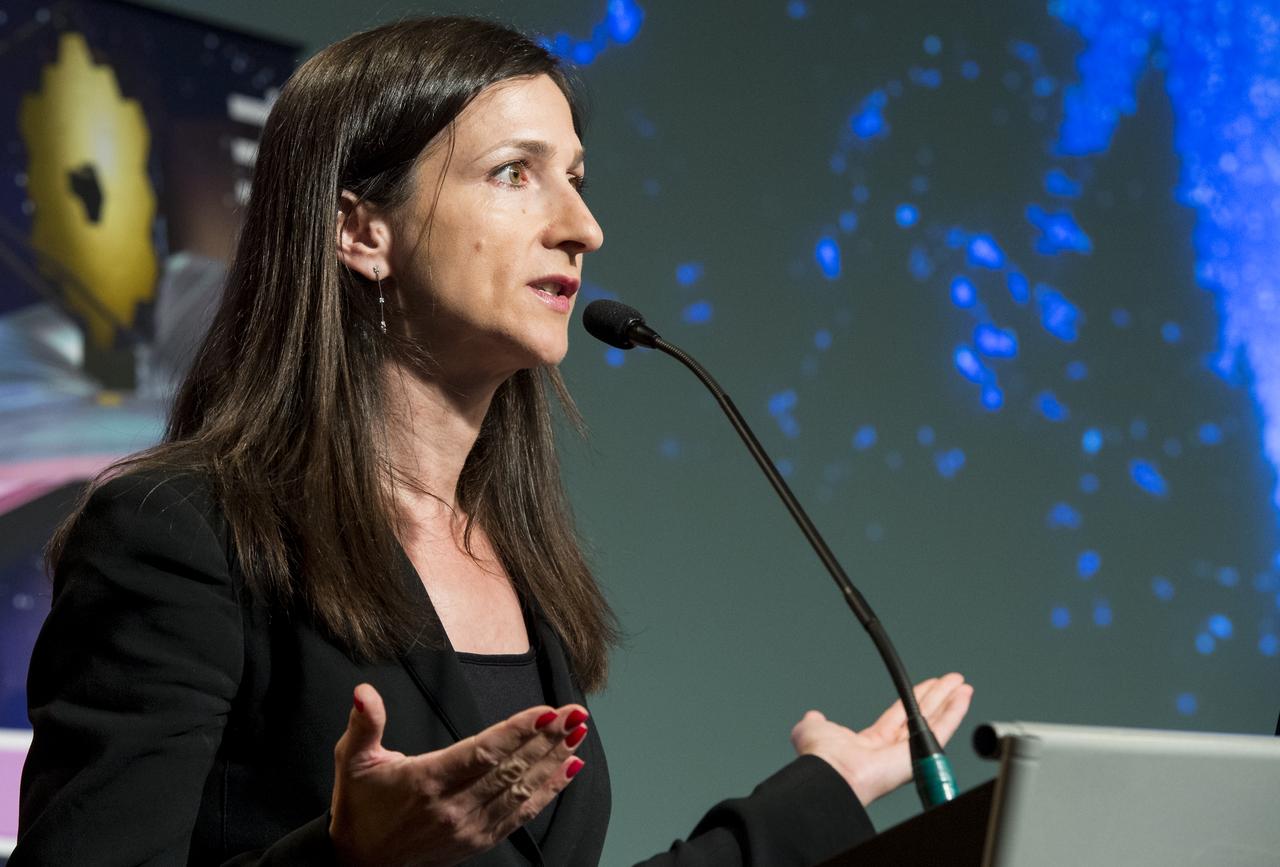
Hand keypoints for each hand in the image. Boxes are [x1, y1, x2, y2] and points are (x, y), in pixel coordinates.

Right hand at [329, 683, 588, 866]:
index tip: (548, 710)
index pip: (482, 751)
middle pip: (510, 768)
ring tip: (579, 734)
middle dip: (548, 738)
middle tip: (576, 713)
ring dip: (553, 761)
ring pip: (521, 790)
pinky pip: (520, 815)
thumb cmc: (359, 806)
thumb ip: (364, 724)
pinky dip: (548, 792)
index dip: (518, 730)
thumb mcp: (352, 761)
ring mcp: (468, 827)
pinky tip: (568, 770)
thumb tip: (364, 691)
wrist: (359, 863)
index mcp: (426, 782)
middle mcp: (452, 807)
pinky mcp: (478, 840)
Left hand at [790, 673, 972, 806]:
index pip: (899, 716)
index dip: (913, 699)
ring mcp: (907, 754)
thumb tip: (813, 716)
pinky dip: (954, 712)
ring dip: (950, 702)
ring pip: (934, 721)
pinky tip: (963, 696)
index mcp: (871, 743)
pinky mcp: (918, 755)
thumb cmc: (821, 759)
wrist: (830, 774)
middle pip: (921, 715)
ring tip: (962, 685)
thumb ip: (816, 721)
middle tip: (952, 681)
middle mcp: (891, 750)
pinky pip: (940, 730)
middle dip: (938, 697)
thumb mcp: (813, 730)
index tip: (928, 686)